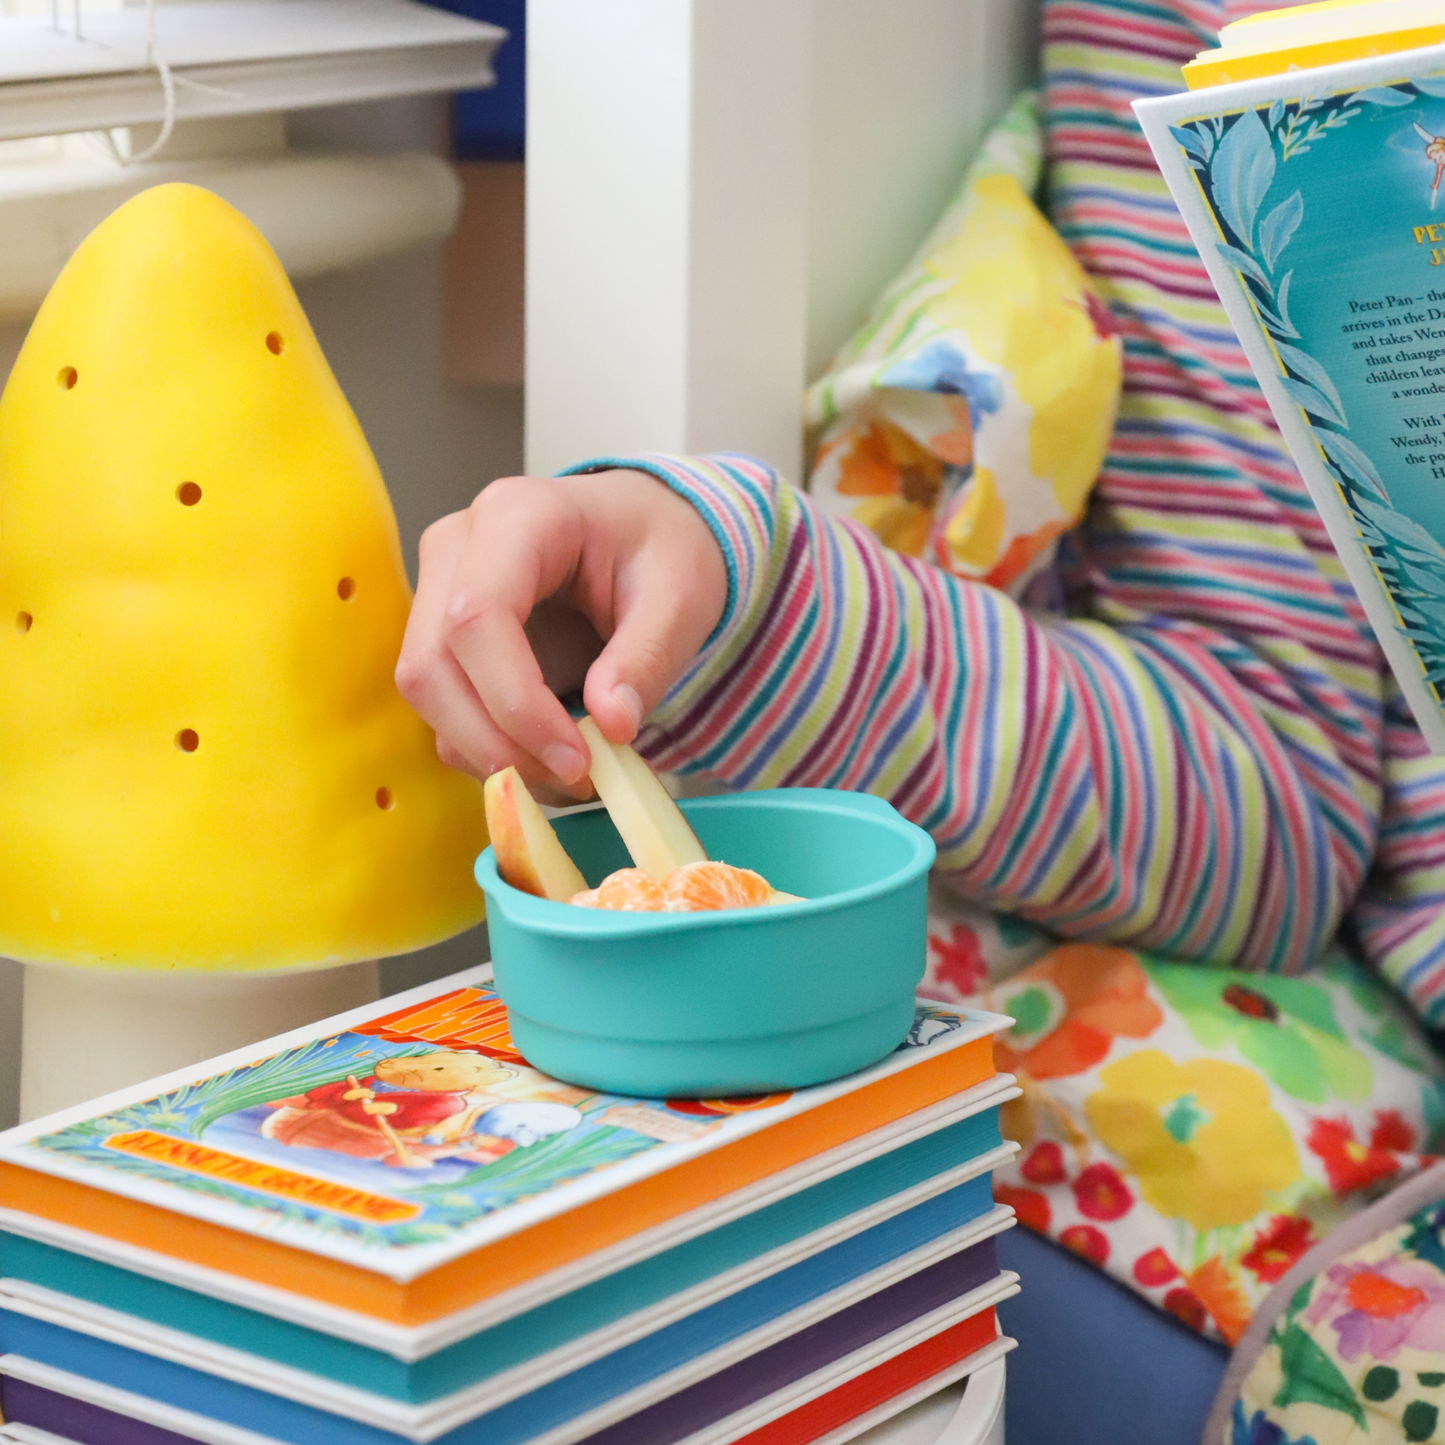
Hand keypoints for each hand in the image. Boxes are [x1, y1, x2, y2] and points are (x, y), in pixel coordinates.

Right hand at [396, 470, 727, 801]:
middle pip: (433, 665)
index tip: (578, 759)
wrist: (643, 530)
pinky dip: (489, 747)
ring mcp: (438, 588)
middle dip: (498, 742)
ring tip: (574, 773)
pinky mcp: (441, 632)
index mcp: (519, 515)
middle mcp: (458, 545)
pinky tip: (550, 756)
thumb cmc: (661, 548)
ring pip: (428, 694)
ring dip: (491, 753)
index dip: (516, 703)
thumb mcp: (681, 597)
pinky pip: (444, 705)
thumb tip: (611, 728)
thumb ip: (648, 658)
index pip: (477, 618)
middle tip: (578, 780)